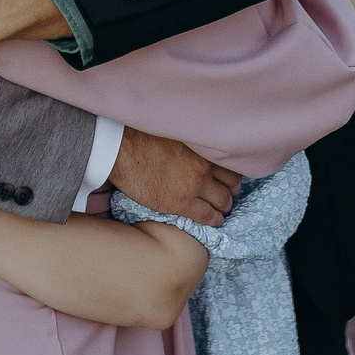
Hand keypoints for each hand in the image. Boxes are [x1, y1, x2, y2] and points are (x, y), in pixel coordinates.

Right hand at [109, 126, 238, 226]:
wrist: (122, 150)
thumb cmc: (142, 136)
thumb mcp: (176, 133)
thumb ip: (192, 145)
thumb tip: (196, 152)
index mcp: (203, 148)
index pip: (230, 165)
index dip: (230, 176)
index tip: (228, 181)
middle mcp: (204, 167)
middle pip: (231, 184)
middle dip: (230, 192)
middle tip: (227, 196)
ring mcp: (194, 185)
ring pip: (223, 201)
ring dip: (224, 207)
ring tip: (221, 210)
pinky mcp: (181, 203)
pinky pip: (207, 216)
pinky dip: (215, 219)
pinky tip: (215, 220)